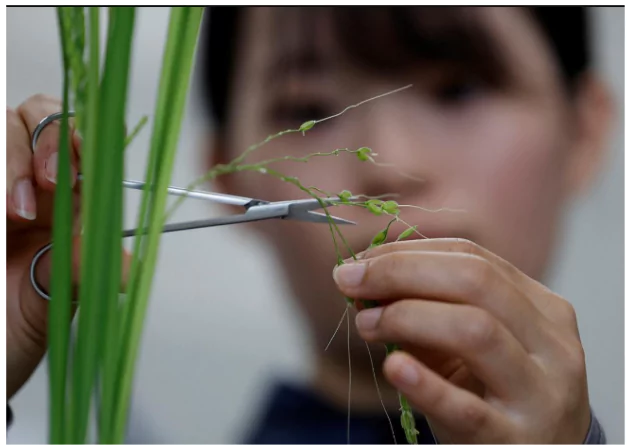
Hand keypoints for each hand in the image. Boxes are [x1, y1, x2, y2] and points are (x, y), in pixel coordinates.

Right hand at [6, 95, 129, 399]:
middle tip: (52, 184)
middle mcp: (30, 183)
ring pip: (1, 125)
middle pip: (36, 115)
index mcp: (67, 199)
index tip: (82, 163)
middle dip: (46, 141)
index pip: (80, 138)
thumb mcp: (56, 298)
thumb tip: (130, 271)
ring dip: (11, 163)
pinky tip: (0, 218)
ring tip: (14, 214)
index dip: (81, 137)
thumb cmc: (16, 324)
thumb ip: (82, 269)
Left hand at [333, 238, 590, 443]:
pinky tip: (393, 367)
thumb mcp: (471, 345)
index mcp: (542, 308)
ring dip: (406, 317)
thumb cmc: (494, 393)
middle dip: (401, 272)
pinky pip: (466, 409)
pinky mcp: (514, 440)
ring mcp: (540, 394)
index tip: (359, 260)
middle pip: (475, 281)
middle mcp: (552, 345)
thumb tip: (363, 278)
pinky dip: (424, 384)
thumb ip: (427, 309)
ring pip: (476, 331)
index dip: (407, 252)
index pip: (472, 257)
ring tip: (365, 324)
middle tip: (348, 280)